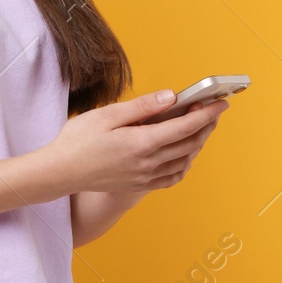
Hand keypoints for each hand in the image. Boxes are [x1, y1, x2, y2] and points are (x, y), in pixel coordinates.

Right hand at [41, 89, 226, 197]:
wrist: (60, 172)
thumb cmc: (78, 140)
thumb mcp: (107, 115)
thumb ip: (142, 107)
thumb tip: (170, 97)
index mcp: (141, 143)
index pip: (185, 126)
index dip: (206, 113)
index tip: (221, 103)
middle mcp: (148, 163)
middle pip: (190, 143)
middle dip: (206, 125)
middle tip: (214, 110)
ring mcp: (145, 177)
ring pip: (184, 160)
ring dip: (198, 143)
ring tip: (201, 127)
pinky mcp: (140, 185)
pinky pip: (172, 177)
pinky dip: (184, 164)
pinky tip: (184, 154)